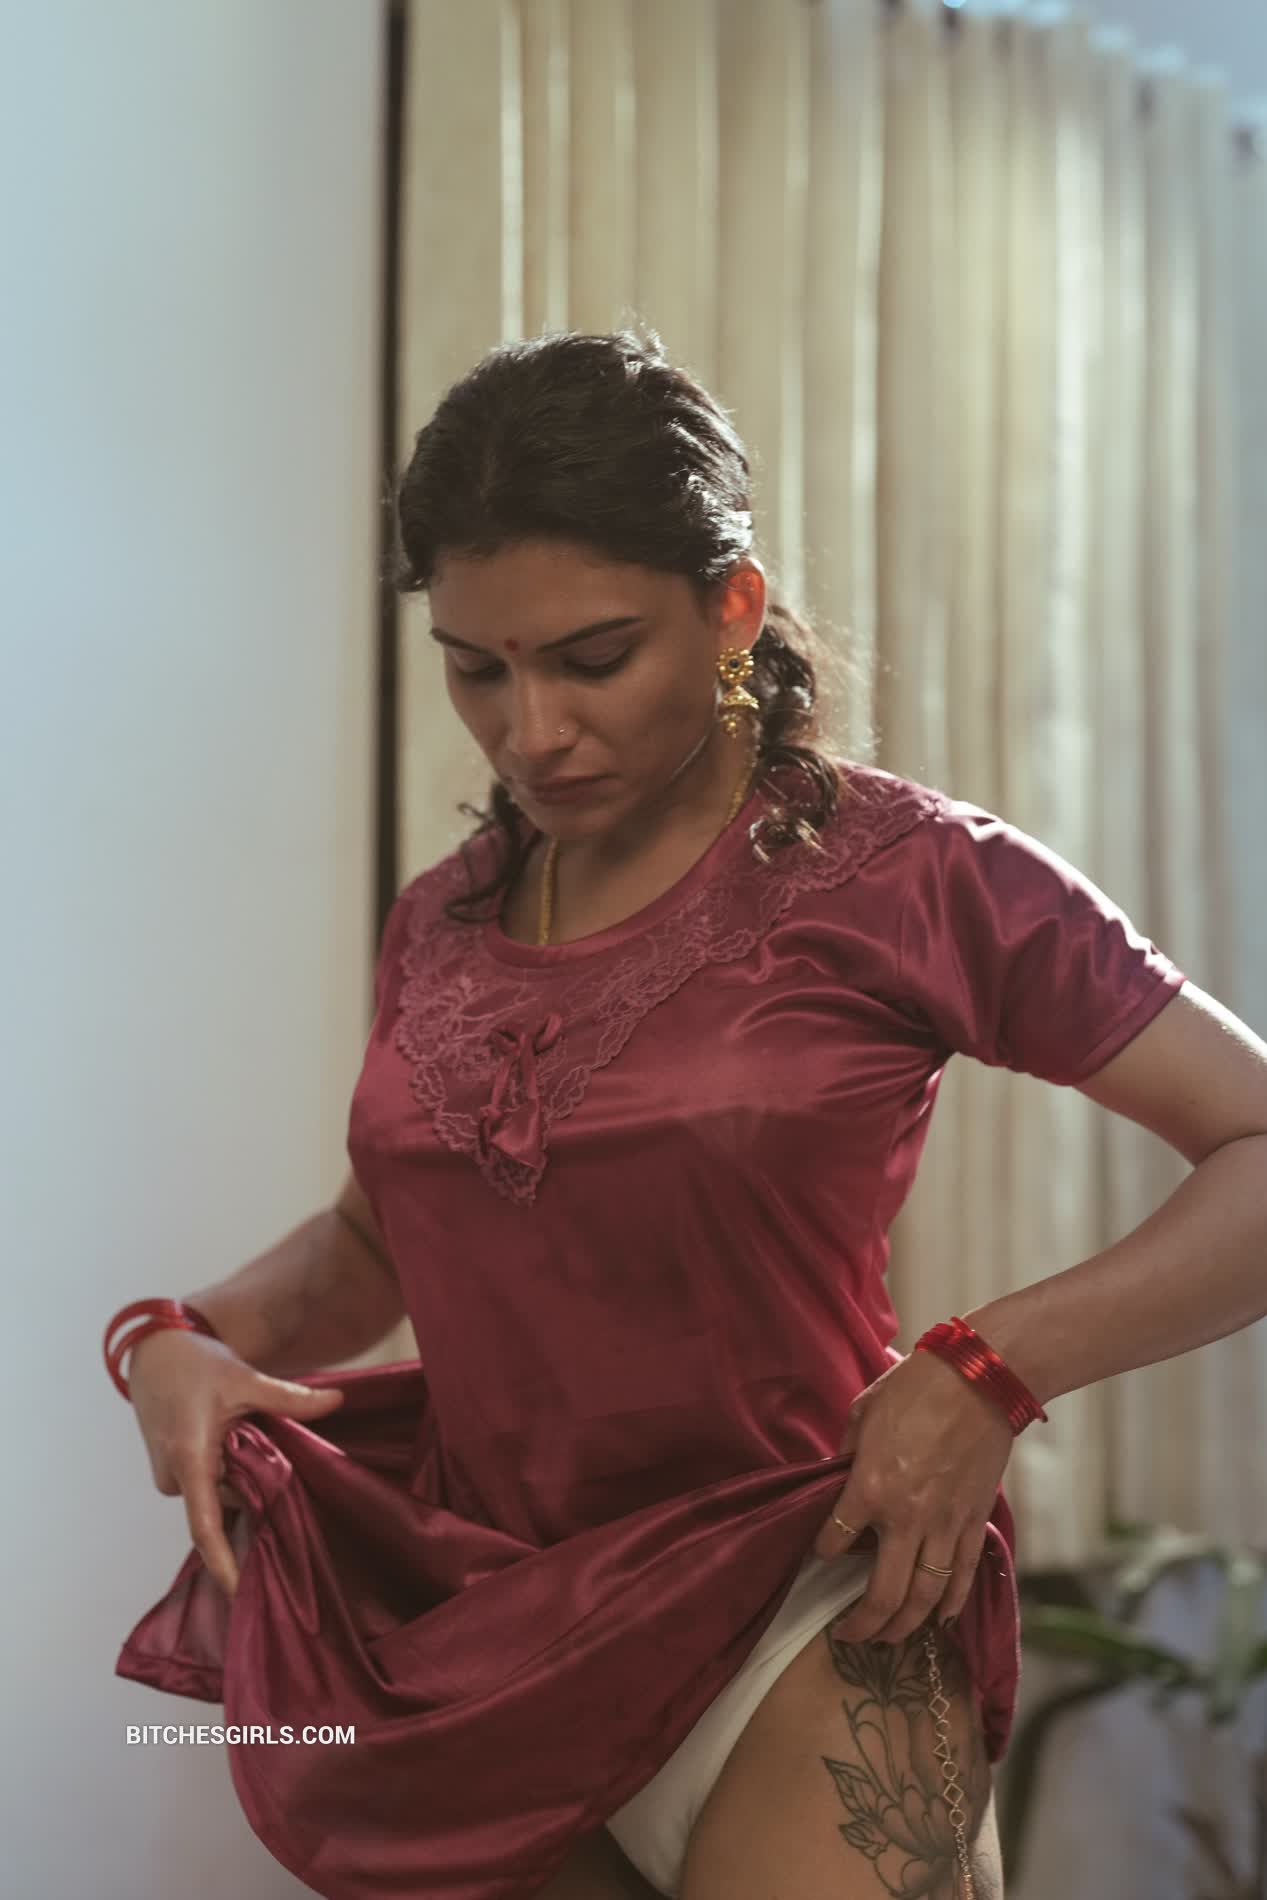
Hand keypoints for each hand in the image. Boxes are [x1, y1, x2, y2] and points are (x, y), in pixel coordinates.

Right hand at [127, 1329, 343, 1600]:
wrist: (153, 1351)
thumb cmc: (195, 1363)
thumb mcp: (244, 1378)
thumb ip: (290, 1397)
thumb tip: (338, 1400)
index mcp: (189, 1458)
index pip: (205, 1525)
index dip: (225, 1564)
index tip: (241, 1596)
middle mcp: (175, 1476)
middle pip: (228, 1503)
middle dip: (257, 1490)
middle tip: (282, 1455)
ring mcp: (171, 1475)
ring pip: (220, 1492)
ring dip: (244, 1475)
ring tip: (253, 1432)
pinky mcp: (173, 1471)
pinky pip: (209, 1484)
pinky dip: (230, 1471)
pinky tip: (244, 1443)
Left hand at [813, 1351, 1014, 1643]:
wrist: (978, 1381)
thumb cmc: (915, 1388)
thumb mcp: (863, 1412)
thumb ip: (846, 1453)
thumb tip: (837, 1478)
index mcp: (870, 1487)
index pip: (835, 1540)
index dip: (822, 1552)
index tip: (820, 1554)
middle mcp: (906, 1518)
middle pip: (883, 1595)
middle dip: (862, 1625)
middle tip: (848, 1637)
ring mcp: (944, 1525)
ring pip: (924, 1598)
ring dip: (904, 1627)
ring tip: (887, 1638)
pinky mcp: (973, 1522)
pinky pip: (961, 1577)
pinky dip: (950, 1605)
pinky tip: (937, 1620)